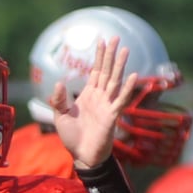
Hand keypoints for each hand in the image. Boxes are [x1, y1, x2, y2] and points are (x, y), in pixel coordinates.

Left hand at [50, 37, 136, 168]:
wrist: (81, 156)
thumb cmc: (72, 138)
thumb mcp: (60, 116)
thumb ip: (58, 99)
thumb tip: (60, 82)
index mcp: (89, 95)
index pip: (95, 71)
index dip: (99, 56)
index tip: (102, 40)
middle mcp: (100, 97)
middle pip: (107, 71)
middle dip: (110, 55)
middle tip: (116, 37)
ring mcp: (107, 106)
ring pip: (115, 81)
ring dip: (120, 66)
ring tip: (125, 50)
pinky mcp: (112, 116)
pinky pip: (121, 100)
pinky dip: (127, 89)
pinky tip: (134, 76)